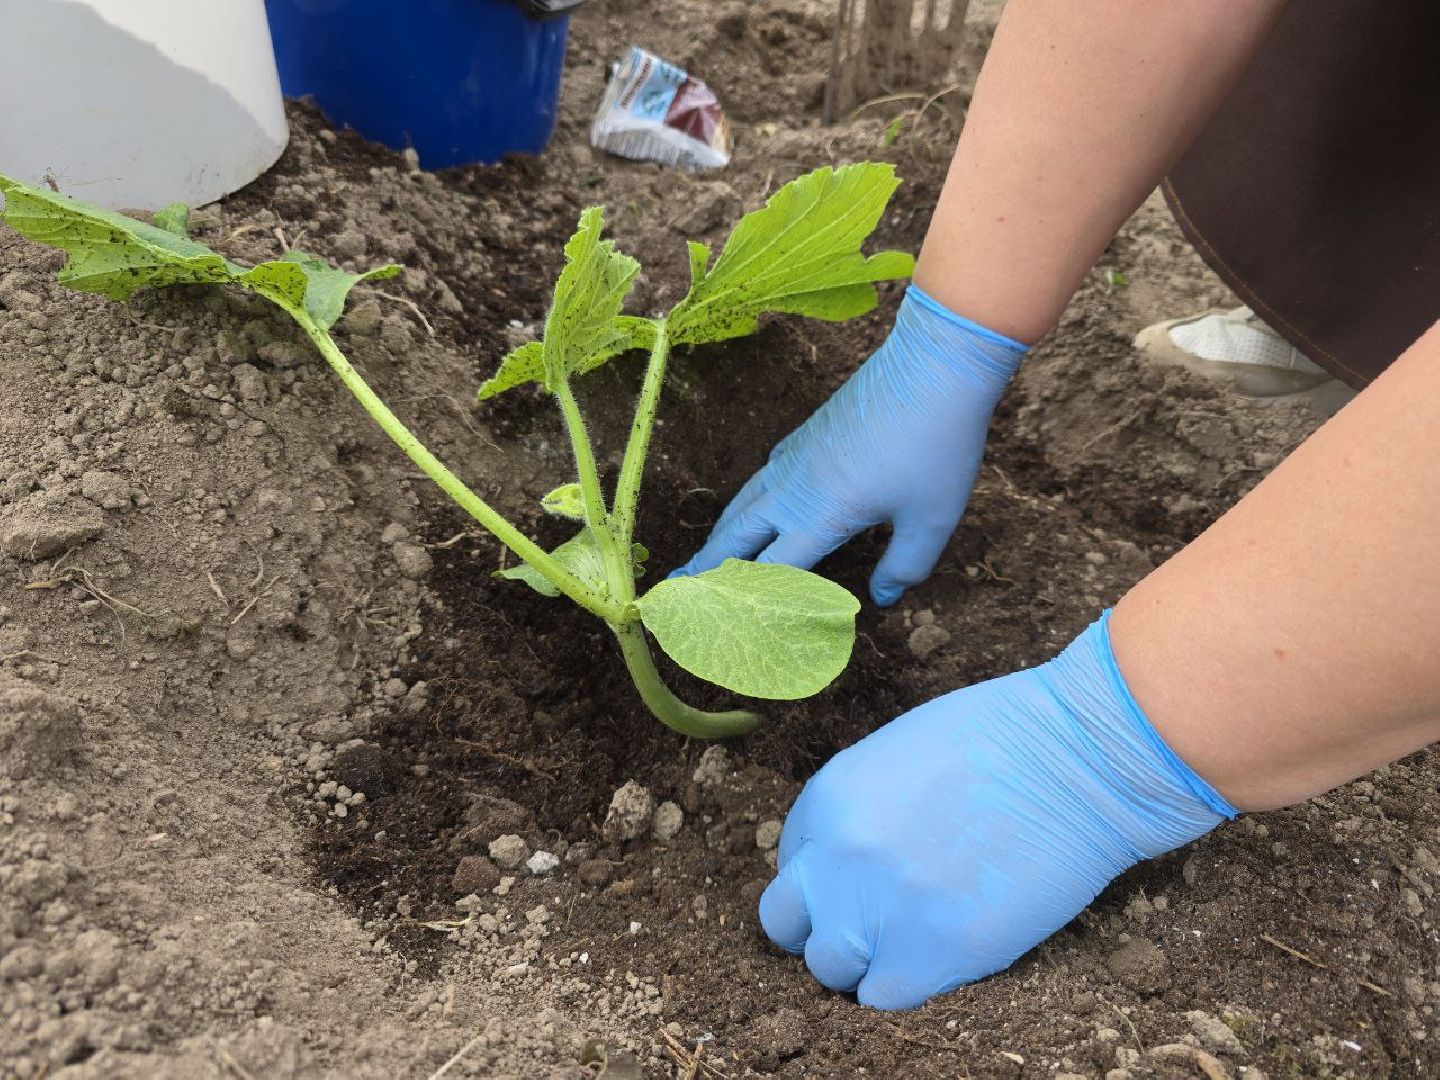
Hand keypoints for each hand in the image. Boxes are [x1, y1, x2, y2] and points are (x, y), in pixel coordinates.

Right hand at [673, 285, 1026, 605]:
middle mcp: (793, 488)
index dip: (745, 600)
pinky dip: (744, 504)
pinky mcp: (803, 436)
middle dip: (708, 566)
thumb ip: (904, 566)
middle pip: (737, 535)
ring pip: (743, 503)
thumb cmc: (933, 447)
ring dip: (721, 534)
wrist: (932, 367)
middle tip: (679, 587)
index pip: (770, 570)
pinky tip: (752, 507)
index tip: (718, 621)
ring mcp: (793, 457)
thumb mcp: (931, 520)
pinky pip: (760, 479)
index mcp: (818, 515)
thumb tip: (882, 597)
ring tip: (705, 556)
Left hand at [758, 612, 1234, 1009]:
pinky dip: (904, 986)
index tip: (866, 878)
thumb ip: (860, 809)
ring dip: (864, 960)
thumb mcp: (898, 753)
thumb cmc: (1004, 739)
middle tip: (873, 920)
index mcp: (827, 800)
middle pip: (787, 923)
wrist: (1077, 757)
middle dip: (824, 924)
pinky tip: (939, 956)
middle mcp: (837, 858)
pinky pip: (884, 997)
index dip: (828, 877)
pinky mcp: (932, 953)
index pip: (793, 863)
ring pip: (830, 968)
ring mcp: (879, 910)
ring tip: (914, 936)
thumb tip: (849, 856)